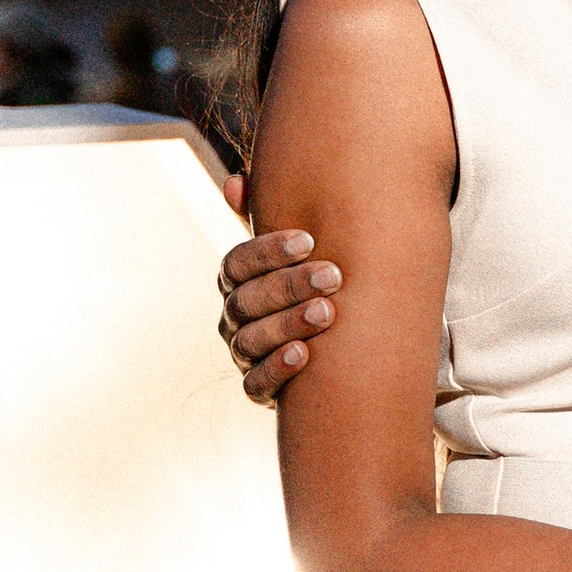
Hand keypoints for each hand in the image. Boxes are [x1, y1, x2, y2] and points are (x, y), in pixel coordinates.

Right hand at [216, 203, 344, 402]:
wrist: (338, 348)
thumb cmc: (313, 285)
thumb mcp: (298, 253)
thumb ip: (273, 216)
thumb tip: (235, 182)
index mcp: (238, 281)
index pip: (236, 263)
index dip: (267, 251)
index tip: (309, 240)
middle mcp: (234, 317)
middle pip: (246, 301)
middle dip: (288, 286)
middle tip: (333, 276)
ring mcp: (244, 355)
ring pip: (251, 341)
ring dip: (288, 325)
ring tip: (327, 313)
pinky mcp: (259, 389)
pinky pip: (256, 385)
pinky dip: (278, 370)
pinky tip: (305, 355)